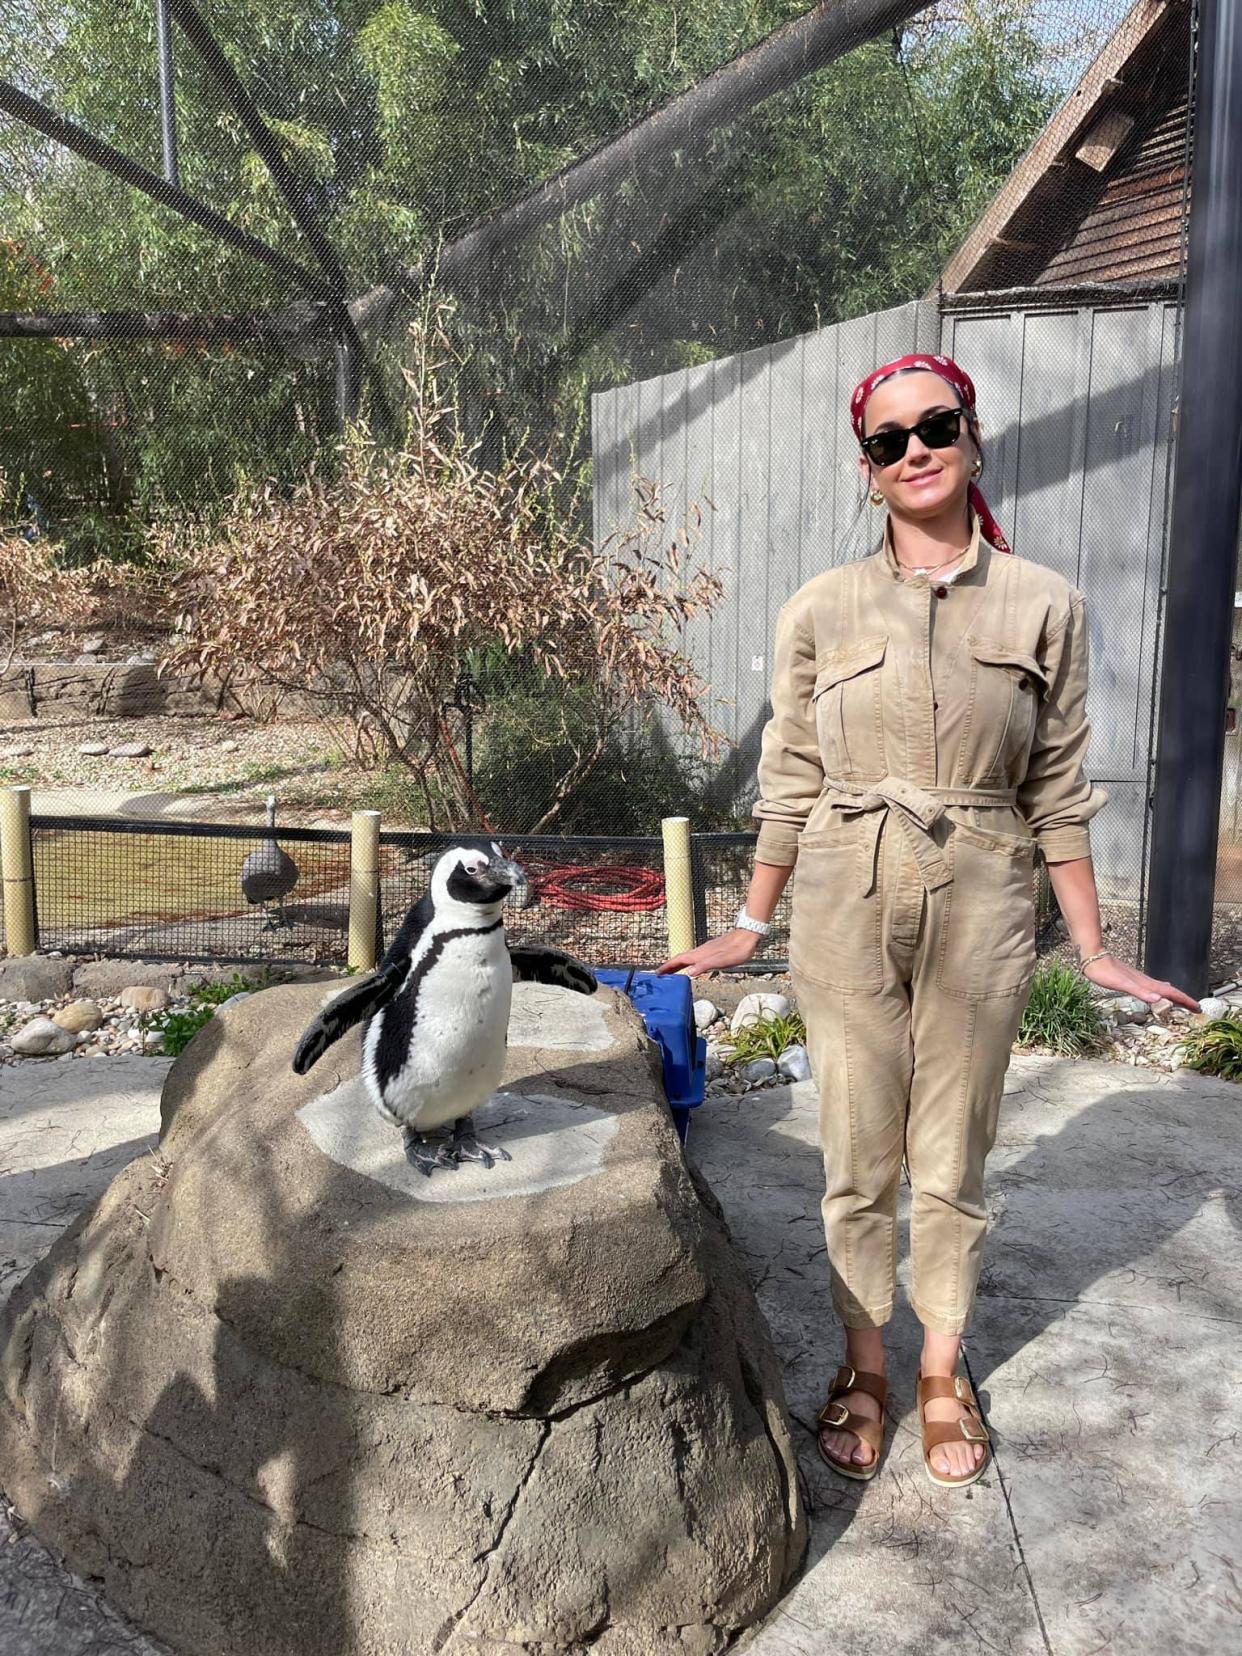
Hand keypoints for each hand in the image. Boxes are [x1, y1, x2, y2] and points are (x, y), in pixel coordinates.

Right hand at [657, 929, 762, 976]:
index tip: (658, 973)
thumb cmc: (737, 950)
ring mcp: (707, 950)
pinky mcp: (713, 950)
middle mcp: (701, 951)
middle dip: (670, 967)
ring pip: (688, 958)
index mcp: (701, 954)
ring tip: (672, 972)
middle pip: (681, 959)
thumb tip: (689, 973)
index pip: (679, 960)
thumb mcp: (722, 961)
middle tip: (660, 975)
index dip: (668, 966)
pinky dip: (688, 963)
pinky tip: (692, 967)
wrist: (748, 936)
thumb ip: (705, 966)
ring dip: (678, 965)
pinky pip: (695, 957)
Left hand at [1081, 952, 1199, 1012]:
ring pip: (1162, 989)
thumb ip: (1139, 991)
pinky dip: (1162, 991)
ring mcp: (1139, 979)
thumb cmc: (1104, 971)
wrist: (1093, 957)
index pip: (1171, 993)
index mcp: (1146, 984)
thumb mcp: (1121, 984)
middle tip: (1196, 1008)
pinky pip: (1153, 987)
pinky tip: (1159, 993)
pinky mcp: (1133, 979)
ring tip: (1183, 1002)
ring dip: (1174, 996)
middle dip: (1184, 1000)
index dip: (1184, 1000)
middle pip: (1170, 991)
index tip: (1197, 1008)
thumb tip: (1158, 999)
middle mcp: (1145, 981)